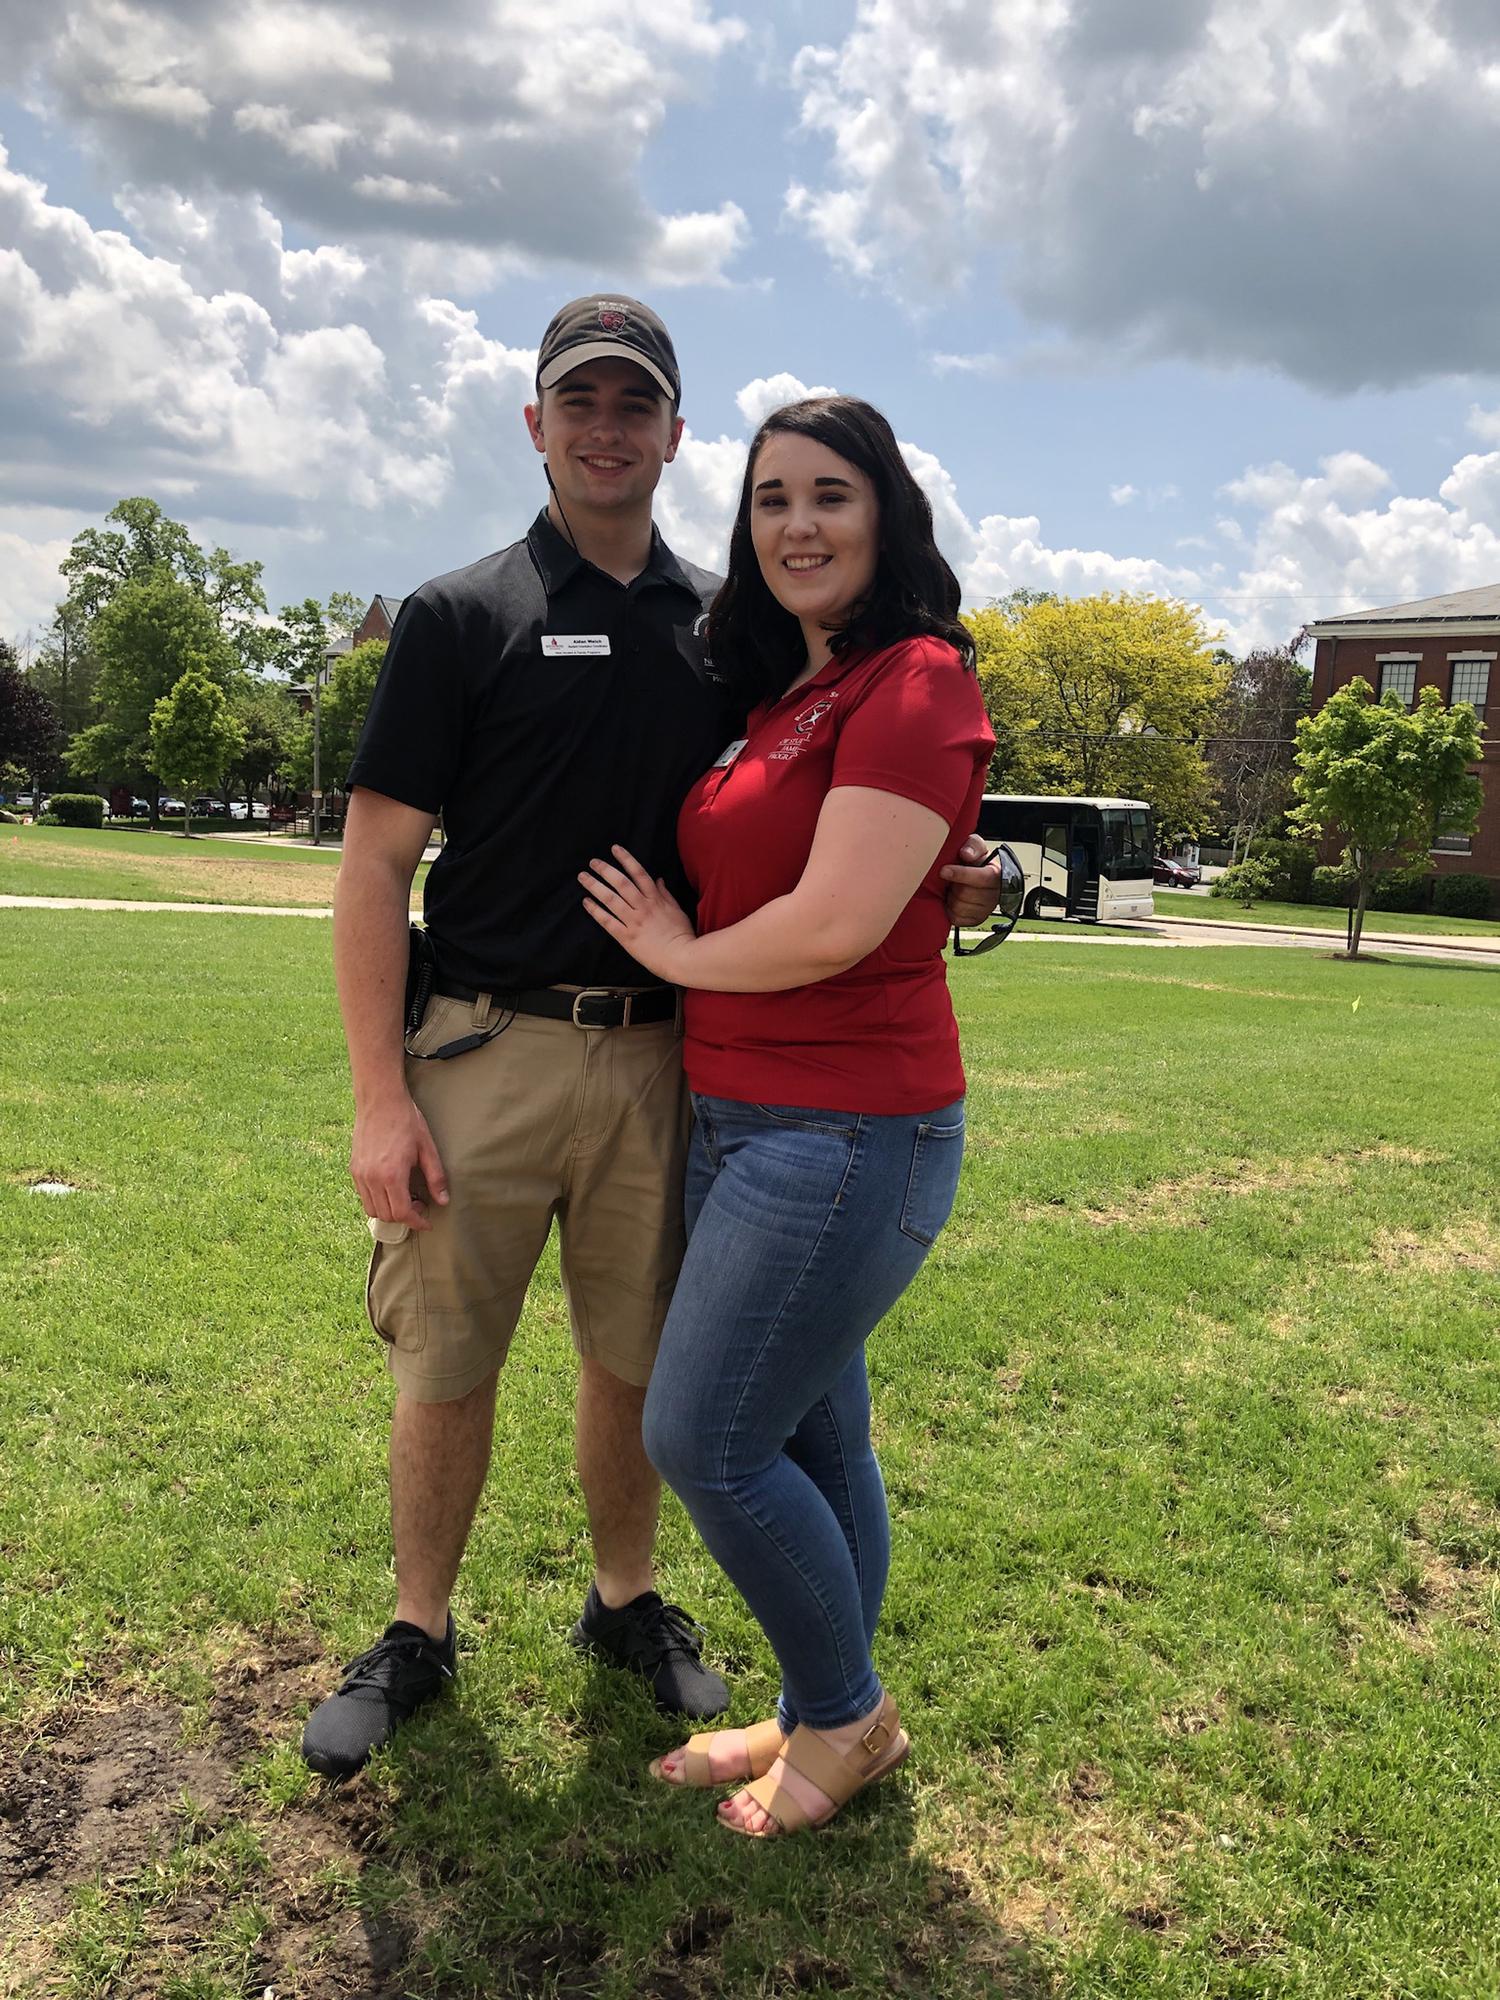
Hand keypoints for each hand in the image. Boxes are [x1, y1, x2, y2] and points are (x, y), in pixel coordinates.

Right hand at [351, 1093, 449, 1231]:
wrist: (380, 1100)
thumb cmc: (406, 1120)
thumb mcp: (427, 1148)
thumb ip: (435, 1177)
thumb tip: (443, 1201)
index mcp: (392, 1175)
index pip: (402, 1213)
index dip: (416, 1222)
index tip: (426, 1223)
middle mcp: (372, 1178)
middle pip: (386, 1215)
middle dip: (405, 1217)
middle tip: (419, 1204)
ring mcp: (360, 1174)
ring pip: (372, 1209)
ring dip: (389, 1210)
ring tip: (405, 1196)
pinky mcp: (354, 1168)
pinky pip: (363, 1195)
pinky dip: (377, 1199)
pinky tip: (391, 1187)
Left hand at [579, 845, 695, 981]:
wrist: (682, 958)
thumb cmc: (682, 935)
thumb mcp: (677, 911)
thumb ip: (666, 895)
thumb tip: (659, 879)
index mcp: (656, 900)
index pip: (639, 874)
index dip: (626, 859)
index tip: (614, 849)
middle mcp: (643, 907)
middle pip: (621, 883)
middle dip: (605, 870)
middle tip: (592, 862)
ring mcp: (634, 922)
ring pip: (611, 899)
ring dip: (595, 886)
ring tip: (583, 877)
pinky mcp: (626, 938)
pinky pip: (608, 921)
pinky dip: (596, 911)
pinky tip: (586, 902)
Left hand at [941, 833, 1003, 925]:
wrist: (974, 876)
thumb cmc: (976, 861)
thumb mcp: (975, 846)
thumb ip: (972, 846)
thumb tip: (966, 853)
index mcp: (997, 876)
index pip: (980, 878)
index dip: (960, 874)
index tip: (944, 871)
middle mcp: (995, 895)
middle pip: (965, 893)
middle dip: (954, 885)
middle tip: (952, 879)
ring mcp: (986, 910)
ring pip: (959, 907)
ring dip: (951, 897)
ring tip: (955, 889)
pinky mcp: (975, 921)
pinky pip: (956, 918)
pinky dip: (950, 909)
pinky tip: (954, 900)